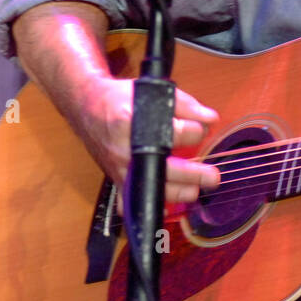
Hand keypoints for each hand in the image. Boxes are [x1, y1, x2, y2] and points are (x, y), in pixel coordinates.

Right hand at [76, 78, 220, 205]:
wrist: (87, 108)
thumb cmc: (120, 99)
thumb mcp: (152, 91)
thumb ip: (185, 105)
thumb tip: (211, 119)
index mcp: (131, 122)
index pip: (174, 132)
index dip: (196, 131)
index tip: (204, 128)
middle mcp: (123, 148)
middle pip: (163, 168)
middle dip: (192, 175)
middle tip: (212, 177)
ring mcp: (118, 167)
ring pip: (150, 190)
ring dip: (177, 193)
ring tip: (196, 190)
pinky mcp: (116, 179)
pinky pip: (130, 204)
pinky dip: (148, 208)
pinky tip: (166, 209)